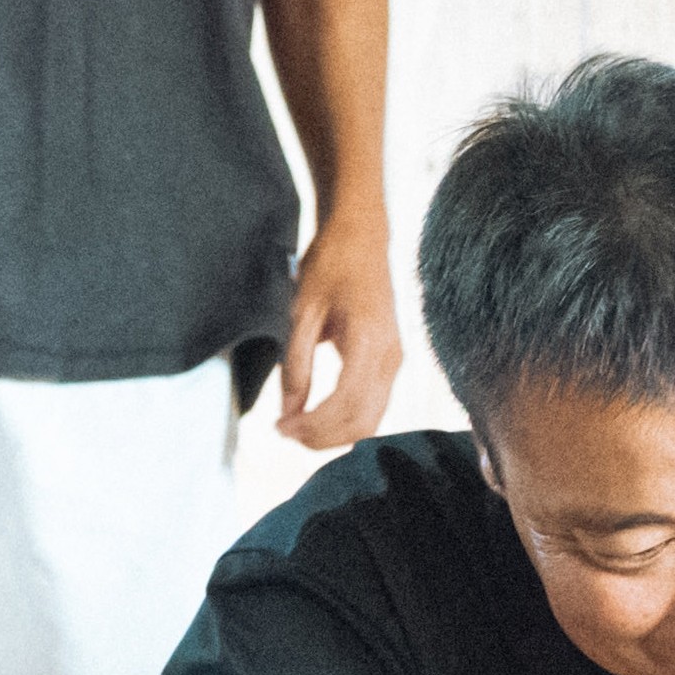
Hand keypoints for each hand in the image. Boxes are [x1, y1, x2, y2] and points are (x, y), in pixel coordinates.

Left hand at [265, 215, 402, 451]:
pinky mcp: (390, 360)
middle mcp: (389, 356)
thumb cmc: (331, 265)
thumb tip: (288, 411)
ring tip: (297, 427)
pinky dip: (345, 419)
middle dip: (321, 438)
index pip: (344, 404)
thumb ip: (296, 364)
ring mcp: (394, 360)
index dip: (311, 425)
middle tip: (284, 432)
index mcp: (368, 341)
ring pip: (371, 419)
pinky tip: (317, 415)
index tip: (280, 426)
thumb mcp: (303, 312)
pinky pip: (372, 404)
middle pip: (362, 422)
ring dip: (334, 433)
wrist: (361, 236)